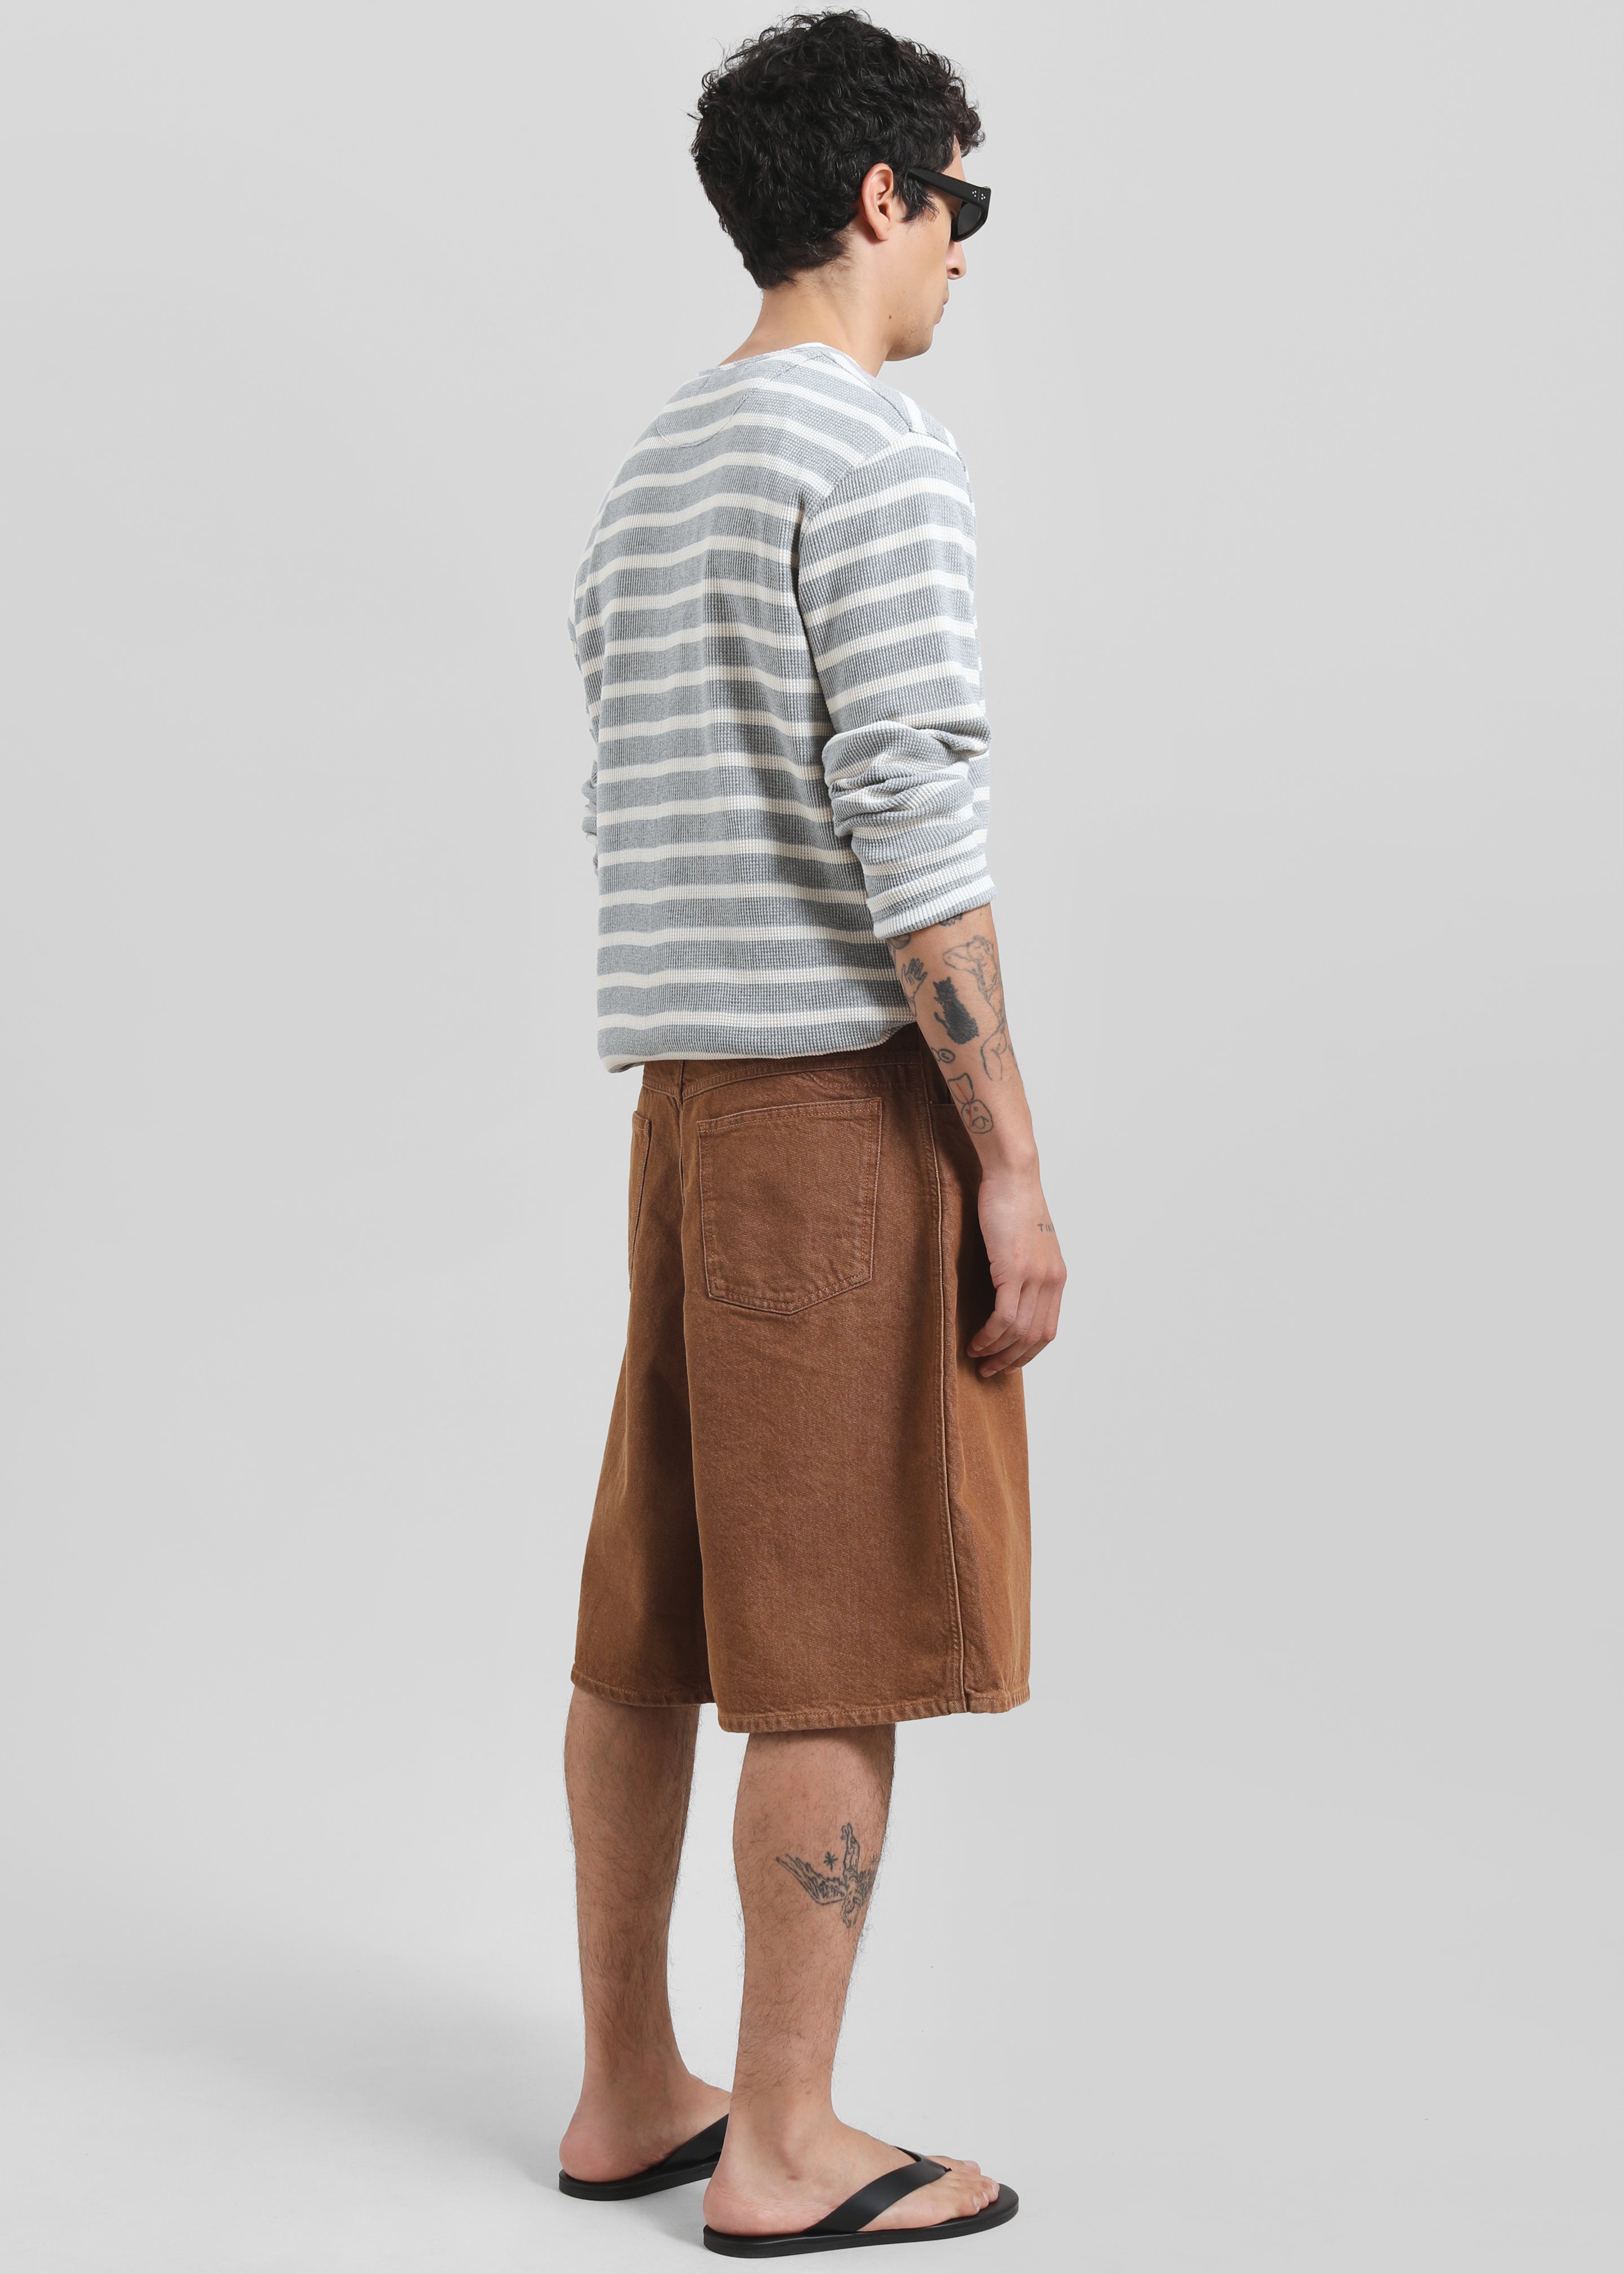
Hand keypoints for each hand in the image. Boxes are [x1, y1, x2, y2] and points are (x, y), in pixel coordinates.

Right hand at [968, 1167, 1065, 1377]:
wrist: (1013, 1176)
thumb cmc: (1014, 1204)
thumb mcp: (1028, 1243)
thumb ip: (1026, 1270)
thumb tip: (1009, 1293)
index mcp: (1057, 1277)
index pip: (1048, 1330)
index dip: (1027, 1353)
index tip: (1007, 1362)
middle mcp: (1052, 1281)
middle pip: (1035, 1337)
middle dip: (1011, 1360)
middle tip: (989, 1370)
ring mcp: (1036, 1277)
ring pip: (1019, 1332)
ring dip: (996, 1351)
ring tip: (976, 1356)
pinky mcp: (1015, 1270)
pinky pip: (1004, 1317)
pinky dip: (989, 1336)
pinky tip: (976, 1341)